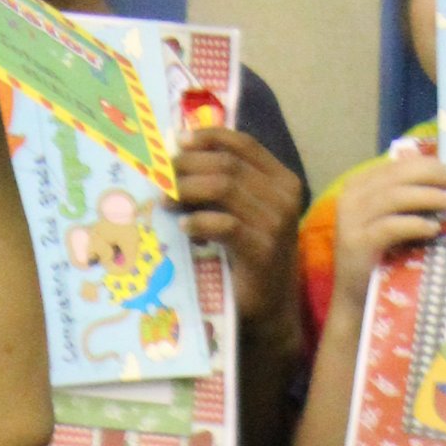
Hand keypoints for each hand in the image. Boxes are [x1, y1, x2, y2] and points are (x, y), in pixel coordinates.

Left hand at [172, 123, 303, 338]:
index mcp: (282, 180)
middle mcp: (285, 197)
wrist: (269, 308)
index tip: (178, 141)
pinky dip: (199, 222)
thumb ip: (225, 185)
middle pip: (228, 165)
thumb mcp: (242, 213)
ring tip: (165, 199)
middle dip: (189, 166)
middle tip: (160, 174)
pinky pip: (225, 225)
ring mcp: (277, 224)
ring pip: (225, 188)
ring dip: (187, 190)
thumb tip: (180, 154)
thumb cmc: (249, 258)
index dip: (209, 138)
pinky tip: (183, 227)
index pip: (244, 145)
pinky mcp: (263, 251)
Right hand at [328, 144, 445, 316]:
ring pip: (395, 197)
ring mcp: (352, 220)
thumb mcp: (391, 218)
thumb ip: (406, 194)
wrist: (355, 297)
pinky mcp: (358, 243)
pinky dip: (415, 224)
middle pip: (396, 176)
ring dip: (429, 197)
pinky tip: (434, 228)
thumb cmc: (379, 255)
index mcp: (358, 185)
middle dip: (431, 174)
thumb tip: (439, 170)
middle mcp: (351, 198)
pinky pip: (391, 226)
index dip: (427, 163)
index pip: (396, 165)